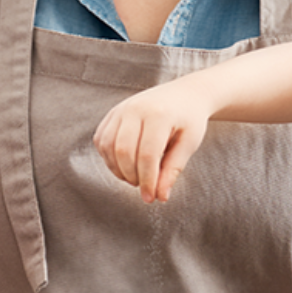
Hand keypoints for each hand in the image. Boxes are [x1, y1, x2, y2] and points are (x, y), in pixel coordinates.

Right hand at [93, 86, 210, 202]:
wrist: (185, 94)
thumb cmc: (190, 120)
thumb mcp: (189, 144)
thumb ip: (173, 169)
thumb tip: (160, 196)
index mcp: (159, 115)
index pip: (147, 155)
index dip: (148, 181)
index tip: (151, 198)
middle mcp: (135, 109)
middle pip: (124, 152)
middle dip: (132, 176)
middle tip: (145, 187)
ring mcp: (121, 109)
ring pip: (108, 147)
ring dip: (118, 170)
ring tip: (136, 176)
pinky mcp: (113, 113)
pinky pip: (101, 140)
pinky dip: (109, 158)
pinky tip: (125, 165)